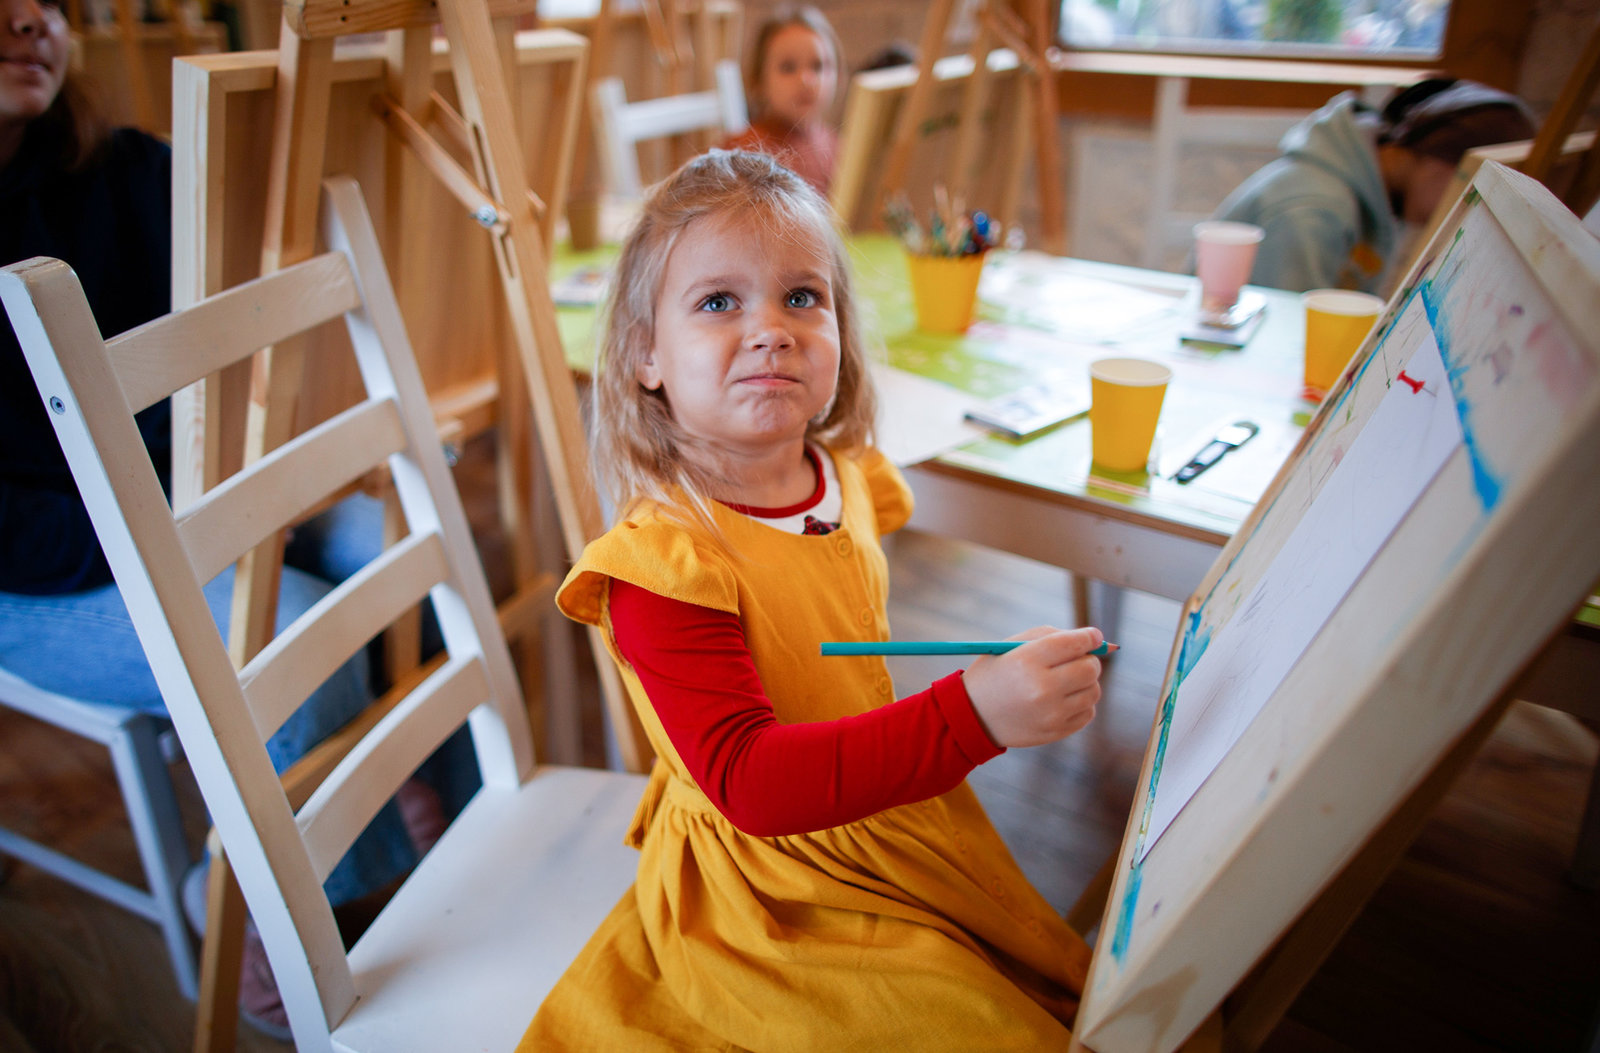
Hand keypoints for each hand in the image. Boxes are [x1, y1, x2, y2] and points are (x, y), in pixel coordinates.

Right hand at [962, 627, 1103, 747]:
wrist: (973, 715)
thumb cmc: (996, 673)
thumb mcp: (1011, 646)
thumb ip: (1051, 636)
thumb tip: (1094, 639)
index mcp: (1027, 661)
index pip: (1074, 644)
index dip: (1090, 637)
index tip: (1094, 636)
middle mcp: (1041, 689)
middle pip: (1090, 668)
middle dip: (1089, 659)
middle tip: (1078, 659)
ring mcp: (1050, 714)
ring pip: (1094, 691)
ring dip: (1086, 682)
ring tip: (1066, 681)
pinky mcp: (1055, 732)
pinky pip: (1088, 712)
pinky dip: (1082, 703)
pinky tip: (1062, 699)